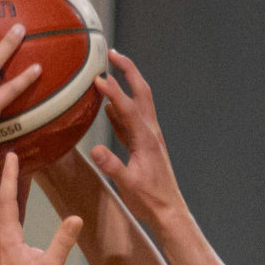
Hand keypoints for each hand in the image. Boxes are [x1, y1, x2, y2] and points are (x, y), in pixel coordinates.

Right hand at [84, 52, 183, 222]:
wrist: (168, 211)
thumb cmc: (150, 200)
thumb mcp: (129, 185)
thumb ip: (112, 166)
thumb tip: (95, 149)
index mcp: (146, 139)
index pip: (127, 107)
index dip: (112, 91)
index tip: (97, 77)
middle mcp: (150, 132)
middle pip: (141, 92)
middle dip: (127, 70)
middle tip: (110, 53)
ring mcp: (148, 137)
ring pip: (138, 102)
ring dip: (125, 84)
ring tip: (108, 71)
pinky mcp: (144, 145)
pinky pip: (131, 120)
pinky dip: (120, 108)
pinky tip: (108, 107)